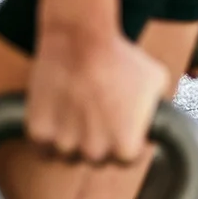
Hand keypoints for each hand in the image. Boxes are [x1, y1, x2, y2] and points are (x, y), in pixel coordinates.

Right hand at [26, 25, 168, 164]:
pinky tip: (55, 113)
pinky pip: (43, 147)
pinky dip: (46, 134)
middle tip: (94, 112)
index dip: (121, 139)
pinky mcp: (38, 135)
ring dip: (69, 140)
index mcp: (126, 149)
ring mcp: (64, 146)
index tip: (117, 123)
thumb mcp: (156, 84)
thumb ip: (158, 112)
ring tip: (75, 109)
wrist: (81, 40)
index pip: (124, 158)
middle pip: (95, 158)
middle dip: (96, 140)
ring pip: (66, 155)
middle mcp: (95, 154)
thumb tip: (159, 123)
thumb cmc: (122, 58)